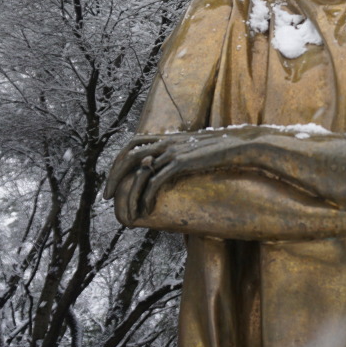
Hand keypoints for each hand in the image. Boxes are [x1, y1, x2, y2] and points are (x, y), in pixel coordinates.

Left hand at [106, 130, 256, 221]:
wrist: (239, 146)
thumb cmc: (220, 150)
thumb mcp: (194, 148)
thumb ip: (179, 153)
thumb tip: (167, 167)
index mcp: (167, 136)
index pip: (131, 143)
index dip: (118, 160)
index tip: (113, 179)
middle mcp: (166, 141)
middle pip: (128, 155)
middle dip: (113, 176)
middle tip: (107, 197)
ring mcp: (173, 151)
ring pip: (140, 171)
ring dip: (128, 192)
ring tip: (125, 210)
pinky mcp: (181, 162)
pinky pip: (156, 181)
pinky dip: (146, 196)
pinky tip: (145, 209)